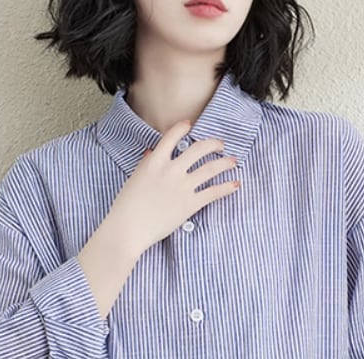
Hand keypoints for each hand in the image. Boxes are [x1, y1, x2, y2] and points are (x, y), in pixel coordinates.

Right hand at [106, 119, 240, 253]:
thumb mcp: (134, 178)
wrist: (129, 228)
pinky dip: (227, 187)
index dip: (183, 127)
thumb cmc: (127, 206)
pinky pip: (213, 192)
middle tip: (220, 144)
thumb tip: (153, 152)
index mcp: (155, 161)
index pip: (172, 135)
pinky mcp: (191, 204)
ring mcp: (183, 187)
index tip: (190, 124)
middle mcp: (171, 170)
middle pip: (199, 149)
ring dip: (225, 163)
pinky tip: (235, 184)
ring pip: (210, 168)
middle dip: (213, 144)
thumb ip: (147, 163)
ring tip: (233, 161)